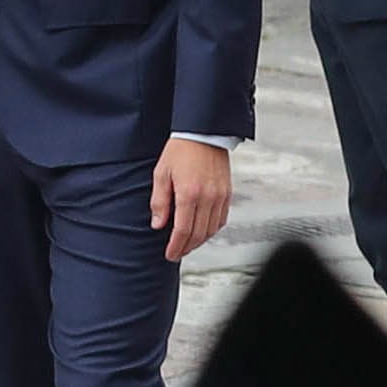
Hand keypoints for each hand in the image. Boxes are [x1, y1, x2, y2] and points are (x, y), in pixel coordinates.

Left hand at [153, 138, 232, 262]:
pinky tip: (202, 231)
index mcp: (189, 193)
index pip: (183, 230)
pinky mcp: (227, 193)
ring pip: (211, 229)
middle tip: (176, 253)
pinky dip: (211, 230)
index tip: (169, 254)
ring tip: (187, 245)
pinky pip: (221, 219)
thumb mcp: (161, 174)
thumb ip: (159, 201)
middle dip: (186, 248)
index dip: (175, 246)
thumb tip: (158, 224)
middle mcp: (208, 197)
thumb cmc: (181, 149)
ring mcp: (220, 196)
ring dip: (199, 241)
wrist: (204, 133)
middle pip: (198, 234)